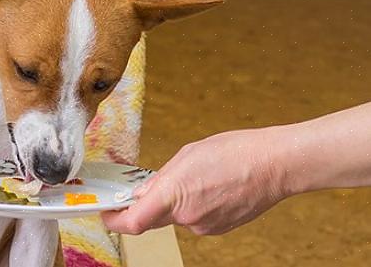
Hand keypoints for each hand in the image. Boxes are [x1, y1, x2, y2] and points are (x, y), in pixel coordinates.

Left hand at [102, 129, 286, 234]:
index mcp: (173, 195)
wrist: (276, 165)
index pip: (132, 222)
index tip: (106, 212)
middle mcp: (186, 216)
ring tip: (197, 177)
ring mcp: (204, 226)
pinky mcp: (218, 229)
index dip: (114, 220)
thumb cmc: (236, 152)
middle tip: (152, 184)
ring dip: (176, 201)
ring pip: (176, 216)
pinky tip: (210, 187)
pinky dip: (195, 205)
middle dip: (148, 203)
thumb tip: (143, 192)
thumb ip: (161, 177)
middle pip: (153, 217)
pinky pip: (195, 219)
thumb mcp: (187, 155)